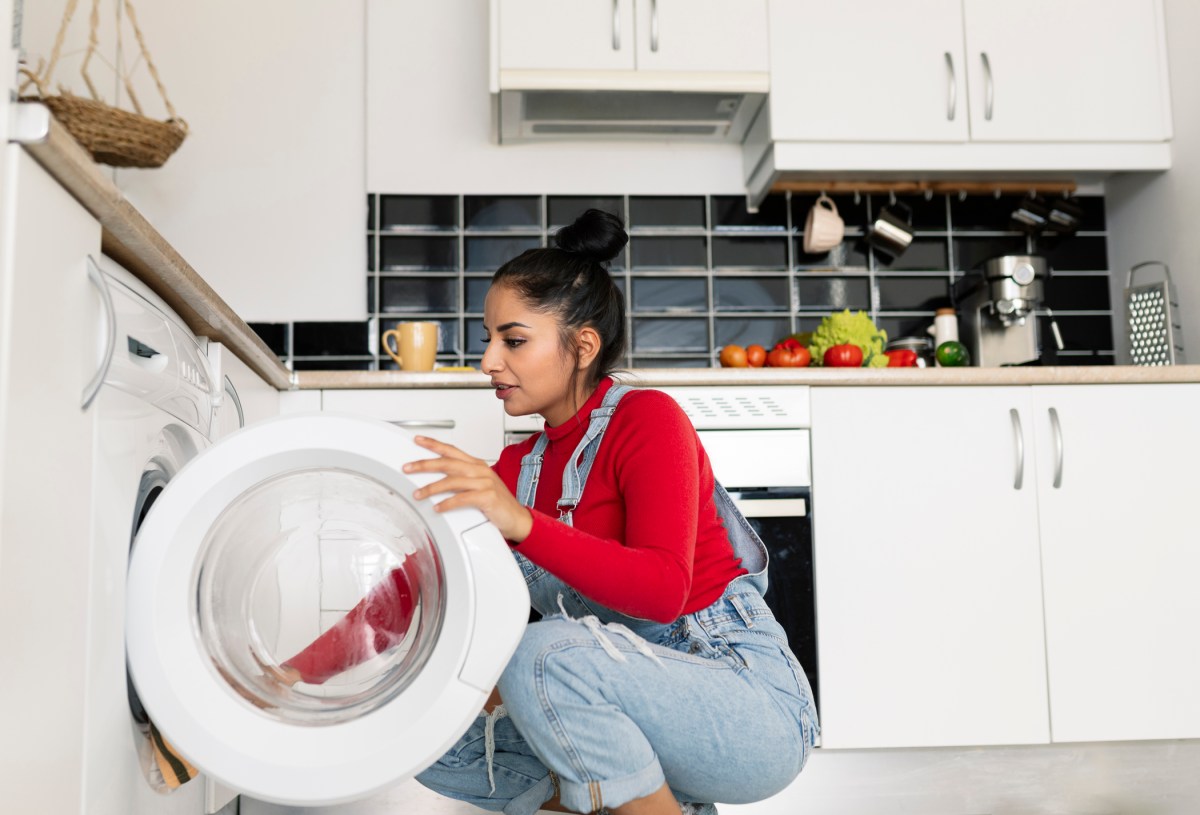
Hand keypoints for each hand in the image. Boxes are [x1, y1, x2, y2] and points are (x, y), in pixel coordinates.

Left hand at [403, 436, 532, 542]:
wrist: (518, 519)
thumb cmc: (498, 503)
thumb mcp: (479, 485)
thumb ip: (462, 479)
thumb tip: (438, 479)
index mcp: (477, 465)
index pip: (452, 450)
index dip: (434, 444)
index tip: (417, 440)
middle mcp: (480, 471)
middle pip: (448, 463)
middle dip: (425, 464)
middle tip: (408, 467)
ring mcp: (485, 483)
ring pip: (452, 481)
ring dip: (432, 488)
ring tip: (418, 494)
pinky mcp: (487, 497)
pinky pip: (462, 499)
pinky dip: (447, 503)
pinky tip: (437, 508)